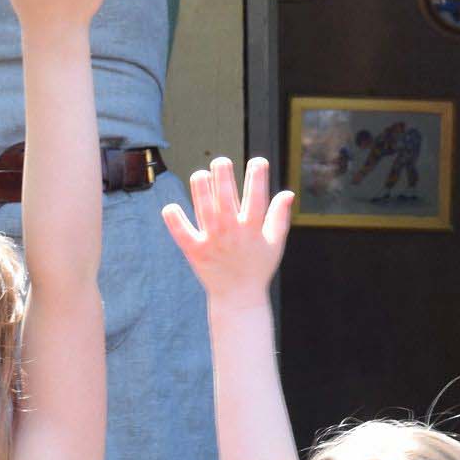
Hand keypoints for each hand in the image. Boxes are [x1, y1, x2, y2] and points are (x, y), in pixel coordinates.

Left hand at [160, 157, 293, 303]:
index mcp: (252, 228)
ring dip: (201, 190)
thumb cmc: (258, 267)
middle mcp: (232, 232)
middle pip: (226, 198)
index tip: (257, 161)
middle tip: (221, 161)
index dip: (258, 176)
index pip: (257, 197)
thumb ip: (280, 217)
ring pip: (204, 210)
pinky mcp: (195, 251)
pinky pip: (182, 233)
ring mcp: (212, 241)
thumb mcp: (275, 243)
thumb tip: (288, 193)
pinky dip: (175, 221)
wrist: (238, 297)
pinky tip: (171, 207)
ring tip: (200, 174)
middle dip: (223, 176)